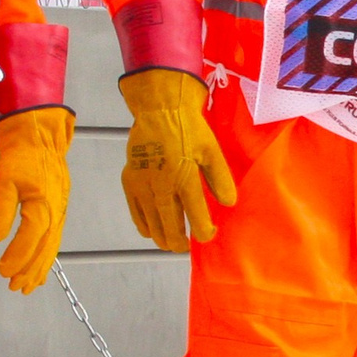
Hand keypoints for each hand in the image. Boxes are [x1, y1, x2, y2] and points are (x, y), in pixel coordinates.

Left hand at [0, 106, 73, 292]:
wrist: (39, 135)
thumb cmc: (21, 154)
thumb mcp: (3, 180)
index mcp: (43, 205)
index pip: (31, 239)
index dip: (17, 258)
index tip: (3, 271)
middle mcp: (55, 211)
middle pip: (45, 248)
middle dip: (30, 270)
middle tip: (17, 288)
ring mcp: (59, 210)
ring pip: (52, 245)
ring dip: (40, 267)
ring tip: (29, 285)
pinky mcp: (57, 207)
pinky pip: (54, 237)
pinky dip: (48, 255)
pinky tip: (42, 265)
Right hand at [119, 69, 235, 250]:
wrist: (158, 110)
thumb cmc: (189, 130)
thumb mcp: (212, 151)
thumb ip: (220, 179)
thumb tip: (228, 204)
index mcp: (184, 177)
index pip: (196, 217)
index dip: (204, 232)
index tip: (209, 234)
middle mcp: (160, 185)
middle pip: (169, 229)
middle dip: (179, 243)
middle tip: (187, 245)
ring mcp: (141, 185)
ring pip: (151, 227)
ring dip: (163, 238)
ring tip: (173, 241)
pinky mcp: (129, 182)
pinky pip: (136, 215)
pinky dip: (146, 227)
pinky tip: (155, 229)